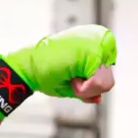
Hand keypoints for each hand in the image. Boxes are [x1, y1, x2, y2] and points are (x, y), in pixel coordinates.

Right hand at [0, 25, 116, 115]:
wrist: (28, 66)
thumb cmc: (47, 72)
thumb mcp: (73, 83)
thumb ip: (90, 89)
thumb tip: (99, 99)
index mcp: (95, 42)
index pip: (107, 76)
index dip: (90, 84)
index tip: (73, 74)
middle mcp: (98, 38)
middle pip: (108, 80)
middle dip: (90, 87)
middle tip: (69, 75)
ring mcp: (97, 42)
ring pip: (106, 83)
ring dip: (86, 88)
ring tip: (69, 74)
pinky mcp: (93, 50)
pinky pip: (99, 84)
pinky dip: (84, 89)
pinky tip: (70, 77)